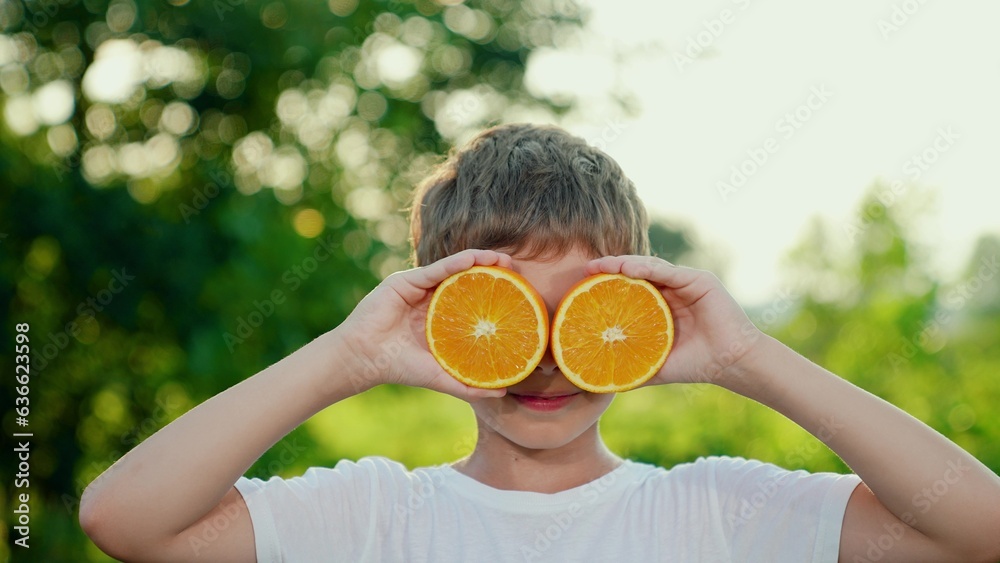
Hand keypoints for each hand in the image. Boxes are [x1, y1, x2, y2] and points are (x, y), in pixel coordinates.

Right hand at [338, 249, 509, 400]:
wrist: (364, 360)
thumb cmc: (399, 368)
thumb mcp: (441, 376)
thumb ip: (468, 384)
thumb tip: (503, 394)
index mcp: (440, 318)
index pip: (472, 300)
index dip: (495, 293)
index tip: (520, 290)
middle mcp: (431, 299)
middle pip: (466, 280)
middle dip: (491, 272)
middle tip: (515, 268)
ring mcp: (418, 288)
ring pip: (453, 270)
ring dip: (478, 260)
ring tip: (501, 258)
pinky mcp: (406, 281)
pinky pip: (436, 269)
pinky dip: (456, 263)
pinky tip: (475, 258)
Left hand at [585, 255, 764, 388]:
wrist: (730, 365)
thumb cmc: (696, 365)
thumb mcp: (655, 366)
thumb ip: (630, 368)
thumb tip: (598, 383)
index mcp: (661, 306)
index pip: (630, 288)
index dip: (607, 283)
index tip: (583, 284)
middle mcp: (672, 290)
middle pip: (637, 273)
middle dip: (611, 268)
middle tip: (587, 269)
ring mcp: (685, 282)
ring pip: (650, 268)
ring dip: (624, 264)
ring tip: (603, 266)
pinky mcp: (698, 280)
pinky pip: (668, 271)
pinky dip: (647, 268)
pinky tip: (628, 269)